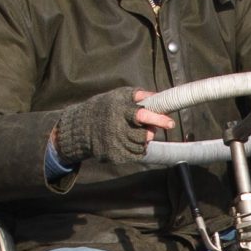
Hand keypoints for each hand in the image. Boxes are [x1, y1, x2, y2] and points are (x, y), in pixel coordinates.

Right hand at [54, 85, 172, 166]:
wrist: (80, 126)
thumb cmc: (105, 107)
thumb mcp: (118, 95)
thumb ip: (139, 95)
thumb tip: (160, 96)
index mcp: (119, 110)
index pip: (141, 115)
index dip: (157, 119)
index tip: (170, 123)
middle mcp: (117, 128)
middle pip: (144, 135)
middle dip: (148, 132)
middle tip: (143, 127)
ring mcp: (114, 144)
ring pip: (141, 146)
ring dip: (141, 141)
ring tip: (130, 133)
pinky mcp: (113, 156)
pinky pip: (135, 155)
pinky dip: (135, 149)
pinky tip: (125, 141)